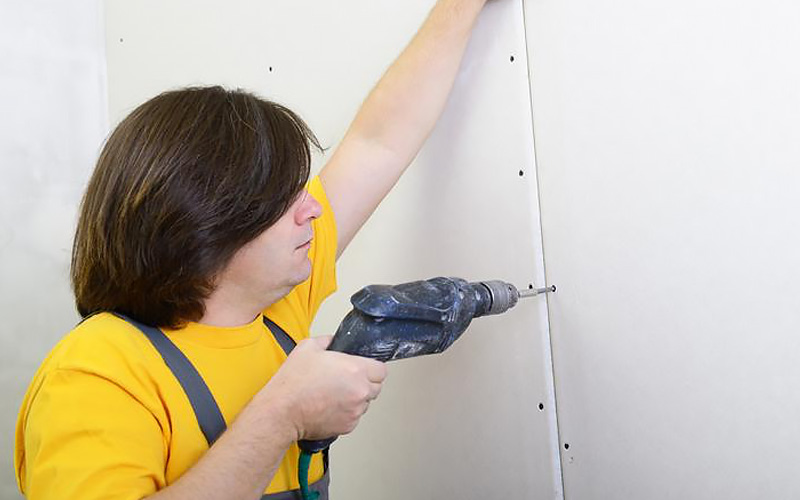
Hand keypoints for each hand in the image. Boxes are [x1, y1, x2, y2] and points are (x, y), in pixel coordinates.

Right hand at [257, 336, 387, 440]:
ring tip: (335, 394)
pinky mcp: (348, 426)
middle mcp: (359, 391)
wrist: (282, 411)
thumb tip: (332, 341)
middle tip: (347, 380)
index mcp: (355, 369)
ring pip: (366, 403)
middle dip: (365, 382)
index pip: (381, 369)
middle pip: (377, 386)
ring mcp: (355, 410)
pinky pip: (355, 417)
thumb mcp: (308, 348)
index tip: (363, 368)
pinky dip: (347, 412)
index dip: (372, 367)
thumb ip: (327, 340)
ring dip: (356, 398)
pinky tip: (331, 406)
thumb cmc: (293, 383)